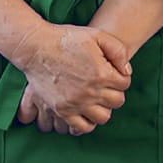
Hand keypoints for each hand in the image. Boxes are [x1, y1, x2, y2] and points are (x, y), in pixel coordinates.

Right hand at [16, 24, 130, 135]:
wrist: (36, 48)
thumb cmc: (66, 39)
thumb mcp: (97, 35)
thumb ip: (118, 51)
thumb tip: (126, 72)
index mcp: (101, 73)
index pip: (125, 83)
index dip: (121, 76)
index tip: (111, 72)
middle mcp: (91, 91)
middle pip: (117, 101)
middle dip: (114, 92)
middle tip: (104, 84)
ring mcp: (76, 103)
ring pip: (103, 117)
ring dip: (103, 108)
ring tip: (96, 97)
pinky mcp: (62, 110)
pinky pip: (82, 127)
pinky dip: (87, 121)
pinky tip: (85, 109)